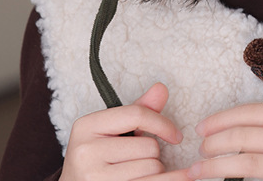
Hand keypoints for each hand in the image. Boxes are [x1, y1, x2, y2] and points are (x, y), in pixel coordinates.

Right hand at [62, 82, 185, 179]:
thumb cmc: (96, 157)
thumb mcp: (111, 130)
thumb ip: (138, 110)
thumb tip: (161, 89)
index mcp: (87, 126)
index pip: (136, 114)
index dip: (162, 124)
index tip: (176, 136)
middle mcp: (86, 152)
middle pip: (149, 146)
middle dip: (153, 154)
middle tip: (138, 161)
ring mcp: (94, 178)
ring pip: (152, 168)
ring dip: (154, 171)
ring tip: (137, 172)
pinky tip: (171, 179)